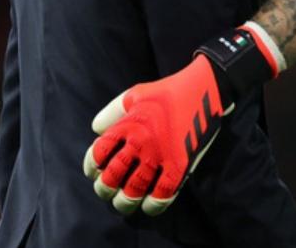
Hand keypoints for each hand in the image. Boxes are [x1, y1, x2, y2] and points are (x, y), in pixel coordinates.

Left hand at [82, 55, 231, 215]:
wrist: (204, 89)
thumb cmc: (167, 91)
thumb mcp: (135, 94)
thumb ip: (112, 112)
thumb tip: (97, 131)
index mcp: (127, 125)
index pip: (98, 153)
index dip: (91, 165)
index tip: (95, 170)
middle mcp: (141, 142)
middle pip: (112, 177)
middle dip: (104, 188)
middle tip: (106, 190)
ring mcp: (160, 156)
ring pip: (134, 190)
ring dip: (124, 202)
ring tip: (122, 203)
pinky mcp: (180, 165)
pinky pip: (163, 194)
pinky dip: (153, 205)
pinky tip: (148, 206)